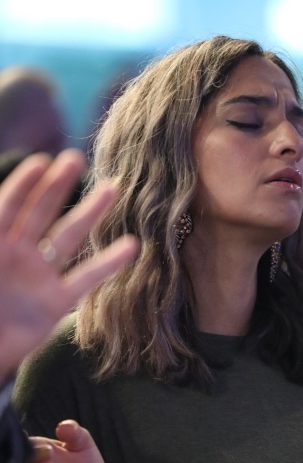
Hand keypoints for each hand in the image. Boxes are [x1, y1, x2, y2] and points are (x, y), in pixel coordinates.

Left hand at [0, 148, 138, 382]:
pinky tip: (130, 246)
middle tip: (76, 160)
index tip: (42, 162)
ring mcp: (38, 277)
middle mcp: (16, 254)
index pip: (8, 205)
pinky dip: (108, 263)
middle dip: (58, 186)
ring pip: (67, 238)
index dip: (24, 184)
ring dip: (89, 213)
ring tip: (112, 189)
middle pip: (40, 212)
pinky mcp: (55, 303)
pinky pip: (85, 279)